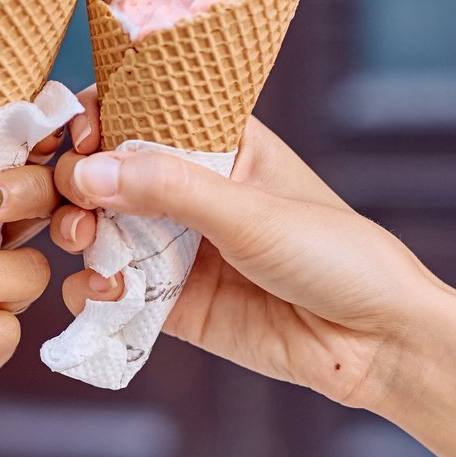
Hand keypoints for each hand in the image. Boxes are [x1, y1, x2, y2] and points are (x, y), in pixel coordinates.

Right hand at [50, 94, 449, 409]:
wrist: (379, 346)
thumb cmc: (338, 257)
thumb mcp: (253, 212)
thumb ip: (170, 188)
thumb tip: (89, 170)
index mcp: (225, 143)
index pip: (147, 110)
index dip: (104, 114)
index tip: (82, 133)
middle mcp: (196, 191)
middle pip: (112, 170)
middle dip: (79, 180)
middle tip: (76, 199)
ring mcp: (183, 248)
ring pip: (104, 229)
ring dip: (80, 232)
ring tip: (83, 242)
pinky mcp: (175, 305)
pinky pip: (116, 290)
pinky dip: (95, 289)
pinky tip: (103, 292)